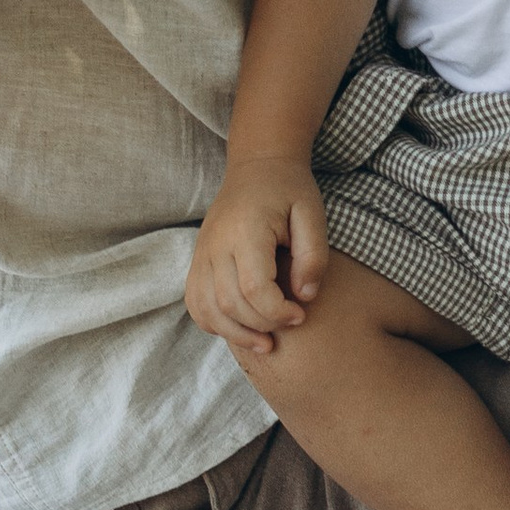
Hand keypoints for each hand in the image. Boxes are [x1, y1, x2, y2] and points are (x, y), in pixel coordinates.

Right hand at [187, 163, 328, 357]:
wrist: (257, 165)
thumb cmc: (289, 189)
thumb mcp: (312, 214)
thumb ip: (314, 256)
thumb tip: (305, 297)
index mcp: (245, 230)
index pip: (253, 287)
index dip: (277, 311)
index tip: (301, 314)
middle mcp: (216, 244)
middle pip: (229, 303)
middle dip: (262, 324)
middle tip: (291, 322)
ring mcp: (202, 253)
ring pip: (207, 309)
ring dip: (236, 333)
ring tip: (266, 343)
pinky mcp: (197, 261)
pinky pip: (195, 303)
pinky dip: (214, 324)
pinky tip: (241, 329)